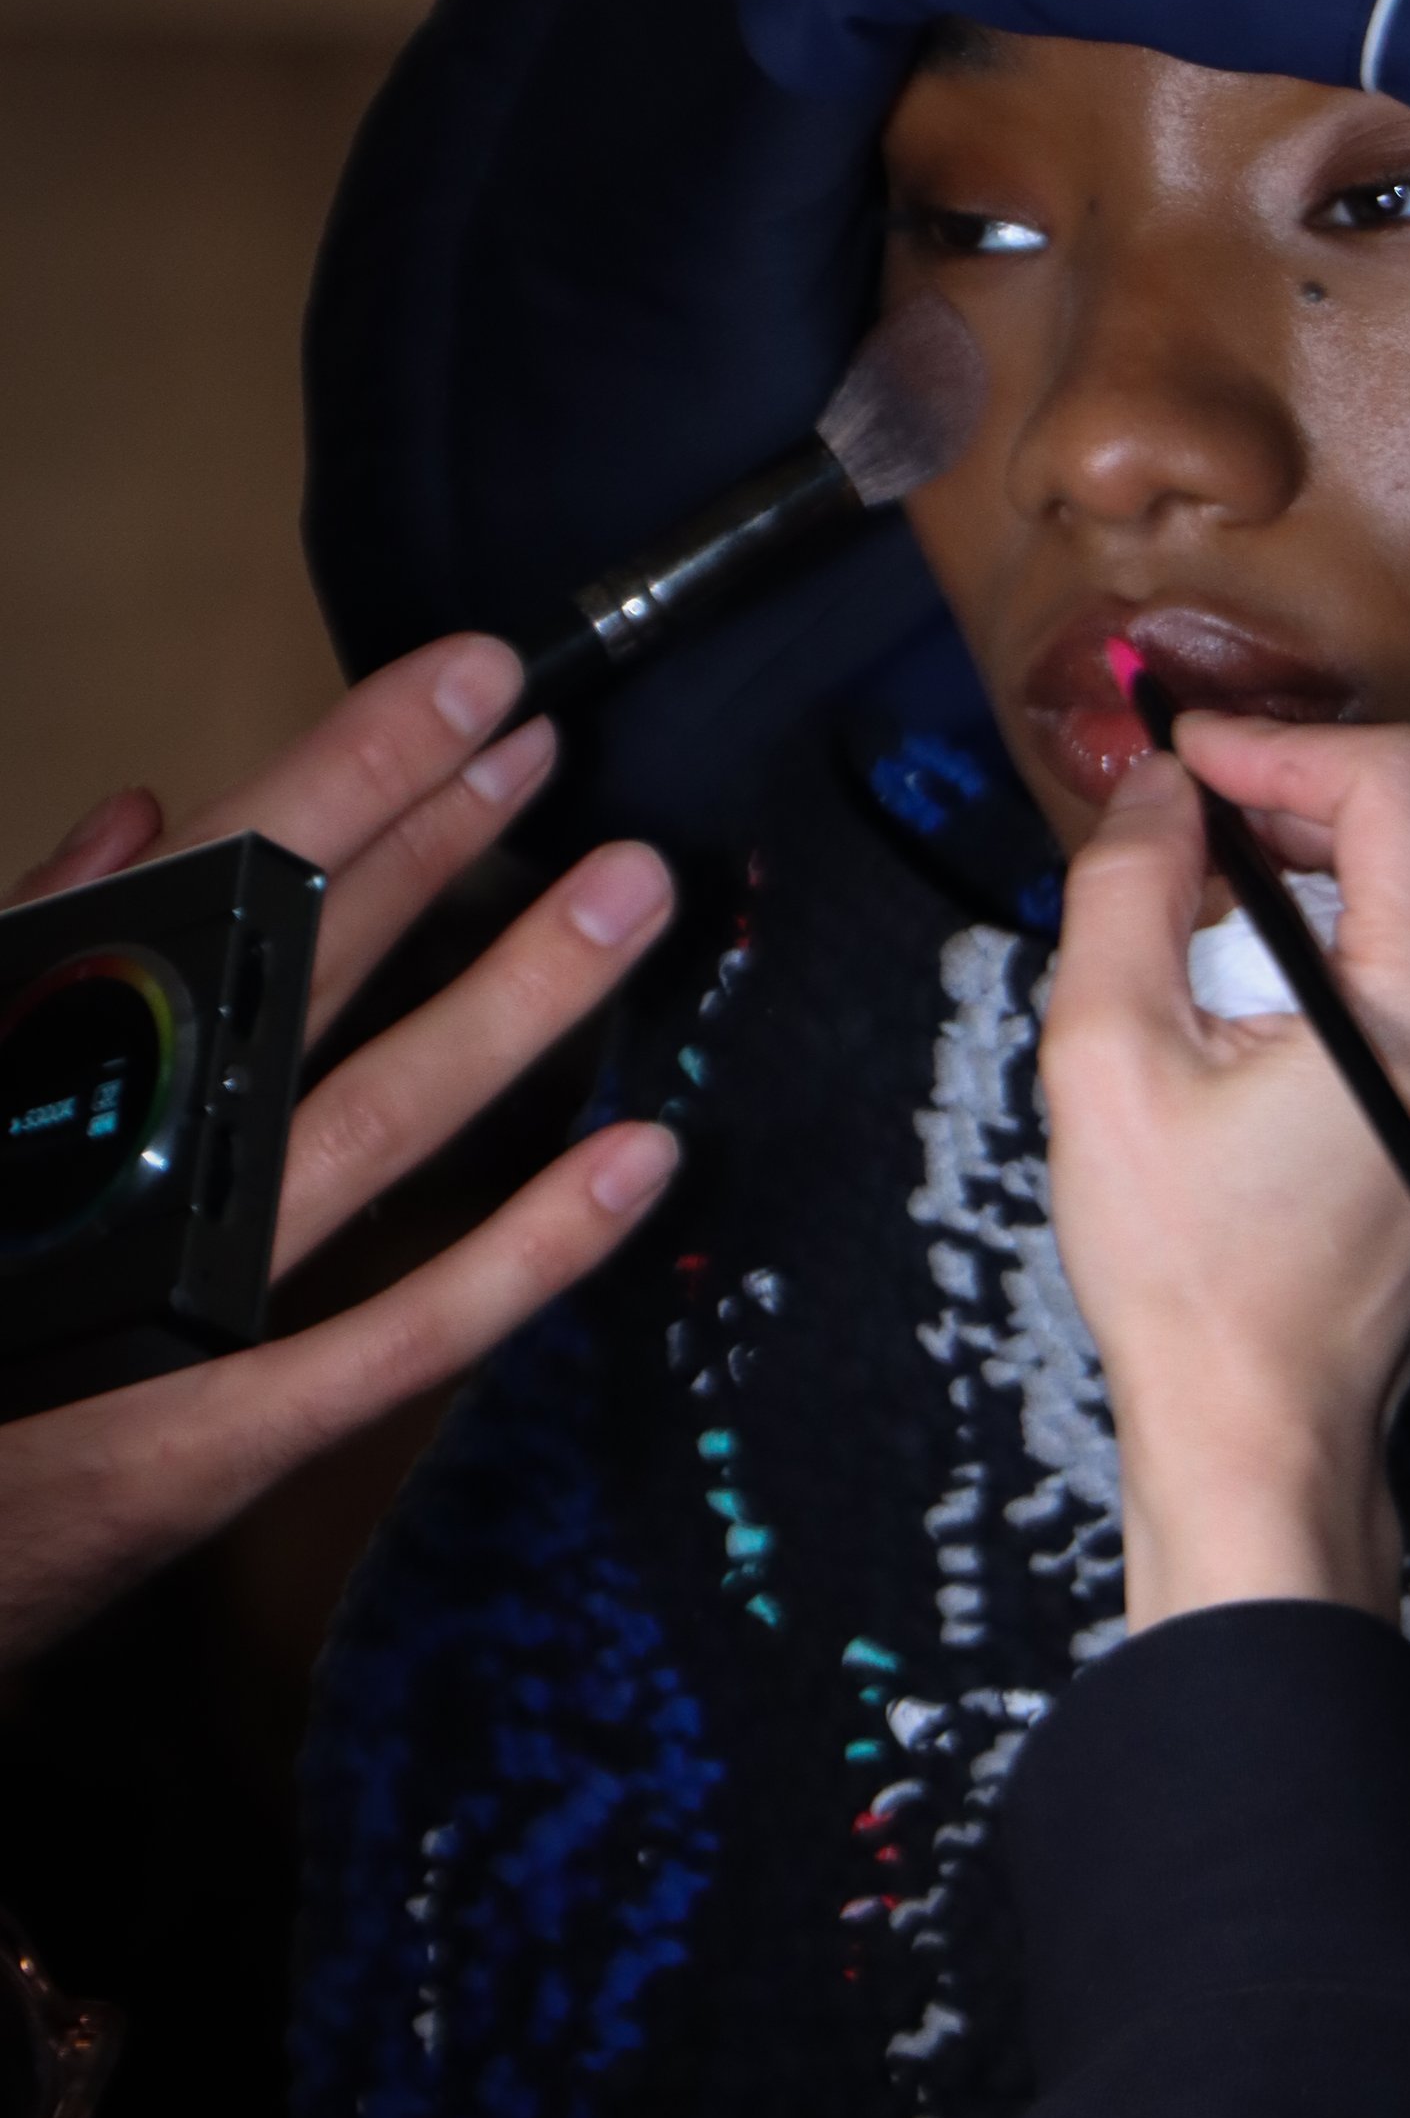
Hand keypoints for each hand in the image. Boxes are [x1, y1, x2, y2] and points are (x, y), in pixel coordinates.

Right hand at [0, 635, 679, 1663]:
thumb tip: (144, 819)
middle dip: (444, 841)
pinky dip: (529, 1250)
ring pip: (381, 1118)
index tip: (472, 685)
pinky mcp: (222, 1432)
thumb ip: (25, 951)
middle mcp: (120, 1158)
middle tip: (561, 737)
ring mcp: (181, 1297)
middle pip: (309, 972)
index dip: (355, 773)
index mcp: (49, 1054)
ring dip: (518, 997)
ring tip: (636, 889)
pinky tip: (640, 1160)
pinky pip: (404, 1334)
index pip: (223, 887)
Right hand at [1041, 719, 1409, 1630]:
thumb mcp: (1107, 1060)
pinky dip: (1381, 941)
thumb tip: (1163, 785)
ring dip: (1344, 867)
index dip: (1281, 743)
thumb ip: (1127, 890)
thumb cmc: (1183, 1266)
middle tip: (1198, 828)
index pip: (1401, 780)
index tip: (1188, 765)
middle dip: (1309, 795)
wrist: (1268, 1429)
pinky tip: (1286, 997)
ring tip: (1228, 920)